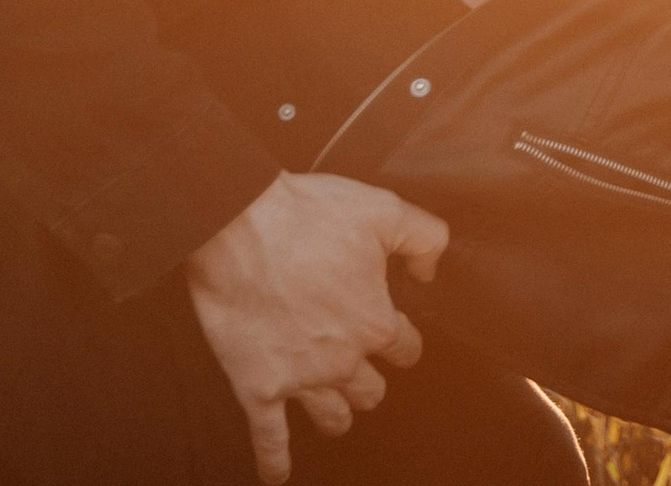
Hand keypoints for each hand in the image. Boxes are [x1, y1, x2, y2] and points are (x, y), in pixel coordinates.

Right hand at [183, 171, 449, 482]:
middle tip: (359, 367)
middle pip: (370, 389)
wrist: (237, 223)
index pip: (404, 347)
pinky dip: (274, 460)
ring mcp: (300, 378)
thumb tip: (433, 270)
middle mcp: (343, 359)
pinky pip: (269, 437)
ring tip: (335, 411)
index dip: (402, 340)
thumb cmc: (306, 215)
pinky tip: (278, 474)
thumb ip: (425, 239)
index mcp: (375, 322)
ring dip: (337, 414)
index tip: (396, 336)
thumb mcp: (385, 210)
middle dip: (369, 379)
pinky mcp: (257, 386)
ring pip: (332, 416)